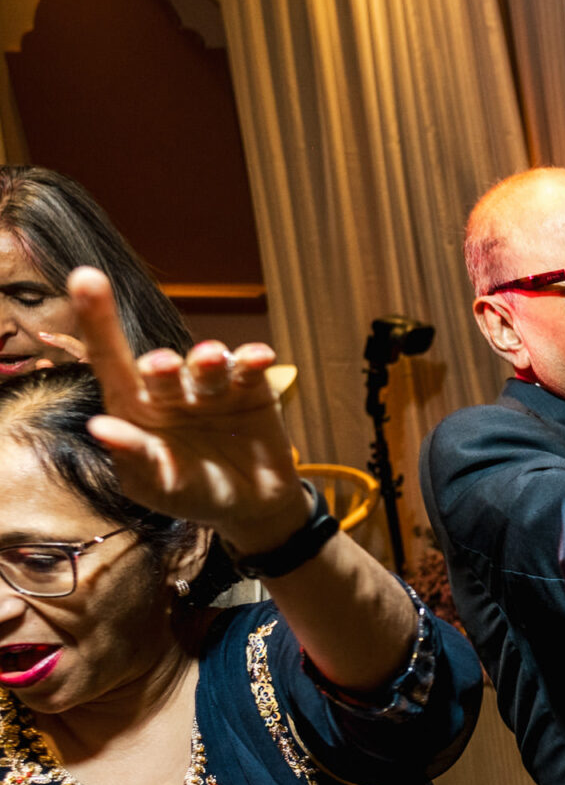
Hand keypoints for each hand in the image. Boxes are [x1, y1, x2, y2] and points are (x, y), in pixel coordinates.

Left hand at [68, 268, 306, 553]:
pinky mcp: (252, 391)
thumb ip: (132, 458)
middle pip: (160, 367)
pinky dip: (252, 359)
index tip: (85, 278)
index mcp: (135, 408)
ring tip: (210, 360)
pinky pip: (249, 369)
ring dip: (206, 360)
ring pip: (205, 365)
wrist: (250, 506)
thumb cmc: (190, 494)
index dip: (98, 320)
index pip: (111, 361)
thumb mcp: (156, 486)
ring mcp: (211, 388)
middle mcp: (170, 391)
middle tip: (161, 367)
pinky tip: (258, 356)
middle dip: (161, 365)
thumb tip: (101, 427)